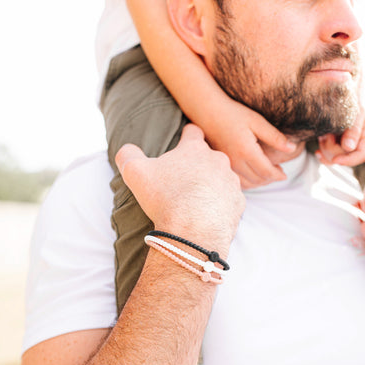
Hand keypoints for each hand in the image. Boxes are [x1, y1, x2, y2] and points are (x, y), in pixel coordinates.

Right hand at [116, 124, 245, 256]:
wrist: (194, 233)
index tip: (183, 141)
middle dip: (197, 165)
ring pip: (220, 178)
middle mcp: (218, 160)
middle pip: (208, 157)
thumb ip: (128, 154)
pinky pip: (229, 199)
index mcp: (194, 150)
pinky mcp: (238, 202)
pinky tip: (207, 214)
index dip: (186, 135)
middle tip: (183, 182)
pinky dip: (220, 204)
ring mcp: (231, 182)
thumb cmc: (165, 199)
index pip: (193, 132)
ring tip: (195, 202)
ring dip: (210, 185)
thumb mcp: (135, 173)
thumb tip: (126, 149)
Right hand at [202, 98, 295, 188]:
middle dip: (270, 179)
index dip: (278, 175)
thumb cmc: (233, 113)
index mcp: (247, 151)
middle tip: (278, 173)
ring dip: (259, 182)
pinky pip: (236, 180)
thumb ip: (275, 137)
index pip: (267, 171)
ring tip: (267, 175)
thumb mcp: (257, 122)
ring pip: (247, 182)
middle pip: (257, 179)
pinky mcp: (221, 163)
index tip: (285, 175)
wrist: (207, 111)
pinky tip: (252, 174)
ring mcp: (227, 164)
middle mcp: (236, 161)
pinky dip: (247, 181)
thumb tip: (292, 149)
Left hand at [316, 69, 364, 165]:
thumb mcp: (356, 108)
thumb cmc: (353, 89)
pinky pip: (328, 151)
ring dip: (326, 147)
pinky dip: (322, 150)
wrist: (343, 77)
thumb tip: (349, 148)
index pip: (360, 155)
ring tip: (322, 134)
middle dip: (333, 150)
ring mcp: (346, 137)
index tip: (334, 160)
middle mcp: (358, 137)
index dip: (348, 160)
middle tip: (325, 136)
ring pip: (335, 154)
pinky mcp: (334, 136)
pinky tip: (316, 148)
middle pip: (345, 156)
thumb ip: (353, 128)